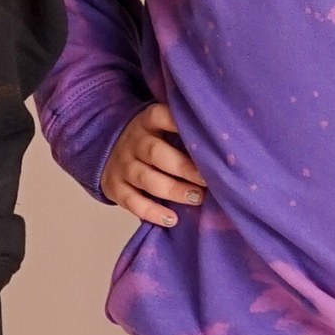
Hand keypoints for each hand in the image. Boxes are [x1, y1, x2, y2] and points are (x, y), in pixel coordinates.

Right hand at [100, 102, 205, 227]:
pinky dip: (152, 212)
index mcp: (147, 122)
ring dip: (173, 190)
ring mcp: (123, 165)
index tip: (203, 135)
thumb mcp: (161, 126)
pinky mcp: (115, 187)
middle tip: (208, 180)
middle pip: (156, 153)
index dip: (178, 123)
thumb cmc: (152, 140)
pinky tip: (172, 219)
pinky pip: (132, 201)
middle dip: (184, 168)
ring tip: (197, 198)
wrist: (110, 151)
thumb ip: (184, 131)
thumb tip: (224, 145)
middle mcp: (134, 142)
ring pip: (146, 178)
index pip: (160, 116)